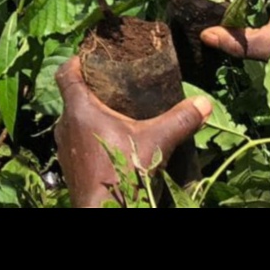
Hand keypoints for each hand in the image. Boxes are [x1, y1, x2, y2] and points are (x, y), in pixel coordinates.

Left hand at [54, 56, 209, 206]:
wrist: (105, 213)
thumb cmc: (123, 173)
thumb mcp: (156, 143)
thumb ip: (180, 120)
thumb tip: (205, 103)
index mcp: (79, 109)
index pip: (66, 73)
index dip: (77, 61)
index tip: (93, 57)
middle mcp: (65, 125)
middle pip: (72, 96)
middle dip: (92, 90)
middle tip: (115, 86)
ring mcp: (64, 148)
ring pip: (74, 121)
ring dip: (91, 115)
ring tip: (116, 114)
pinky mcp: (69, 167)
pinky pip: (76, 142)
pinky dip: (90, 137)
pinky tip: (111, 143)